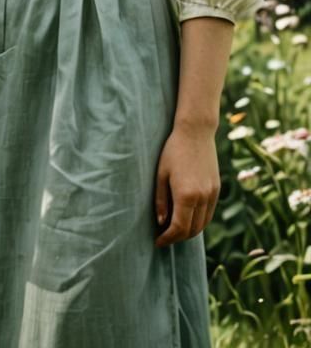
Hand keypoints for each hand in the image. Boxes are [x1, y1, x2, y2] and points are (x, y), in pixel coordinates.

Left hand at [154, 123, 220, 247]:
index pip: (178, 228)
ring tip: (174, 231)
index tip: (157, 242)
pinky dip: (199, 222)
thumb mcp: (160, 174)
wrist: (196, 133)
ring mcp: (212, 195)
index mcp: (186, 195)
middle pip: (192, 230)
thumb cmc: (172, 151)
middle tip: (164, 238)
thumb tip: (161, 223)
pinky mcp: (217, 190)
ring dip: (189, 232)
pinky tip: (187, 219)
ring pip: (203, 225)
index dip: (167, 238)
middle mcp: (202, 198)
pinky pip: (209, 214)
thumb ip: (160, 200)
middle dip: (177, 238)